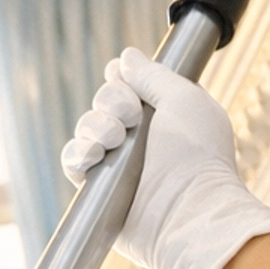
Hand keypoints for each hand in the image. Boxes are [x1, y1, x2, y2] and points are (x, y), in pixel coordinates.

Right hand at [62, 47, 269, 268]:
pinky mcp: (99, 190)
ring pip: (86, 127)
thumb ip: (152, 74)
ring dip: (95, 126)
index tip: (129, 85)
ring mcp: (118, 164)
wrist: (187, 210)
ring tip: (113, 141)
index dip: (122, 79)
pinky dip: (78, 154)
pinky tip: (93, 157)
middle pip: (104, 100)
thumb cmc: (196, 154)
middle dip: (111, 102)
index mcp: (164, 113)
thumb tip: (126, 57)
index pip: (127, 83)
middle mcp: (141, 137)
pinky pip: (73, 160)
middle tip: (131, 120)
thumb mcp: (183, 98)